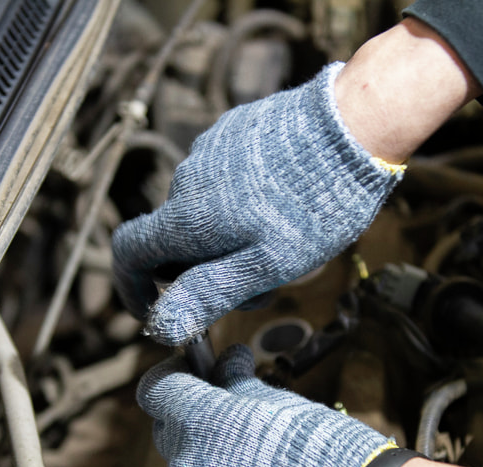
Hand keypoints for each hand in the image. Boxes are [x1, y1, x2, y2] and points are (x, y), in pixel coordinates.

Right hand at [112, 62, 403, 345]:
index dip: (133, 287)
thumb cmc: (314, 204)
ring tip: (284, 238)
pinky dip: (241, 200)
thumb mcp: (266, 265)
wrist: (355, 123)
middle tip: (261, 282)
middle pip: (172, 236)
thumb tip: (161, 327)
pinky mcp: (234, 130)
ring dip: (226, 233)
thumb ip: (209, 294)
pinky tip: (286, 201)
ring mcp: (210, 149)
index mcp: (186, 217)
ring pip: (201, 208)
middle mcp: (186, 179)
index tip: (157, 308)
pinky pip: (222, 177)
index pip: (128, 252)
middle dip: (203, 266)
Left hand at [136, 344, 395, 466]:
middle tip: (230, 415)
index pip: (157, 390)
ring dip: (210, 464)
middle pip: (170, 434)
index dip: (172, 377)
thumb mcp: (280, 401)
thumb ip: (239, 382)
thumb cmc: (323, 450)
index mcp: (199, 423)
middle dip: (193, 420)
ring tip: (255, 463)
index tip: (190, 374)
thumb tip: (227, 362)